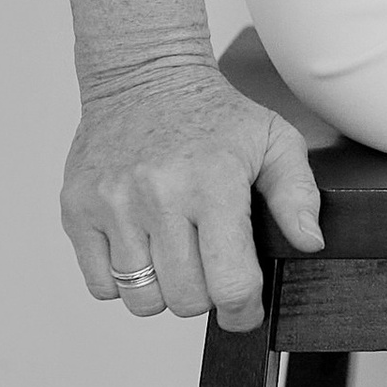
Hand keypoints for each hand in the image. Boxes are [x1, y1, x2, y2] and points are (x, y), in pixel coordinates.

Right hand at [61, 58, 324, 332]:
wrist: (143, 76)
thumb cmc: (214, 114)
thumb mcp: (274, 140)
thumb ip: (297, 195)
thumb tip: (308, 243)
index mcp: (213, 184)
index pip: (229, 282)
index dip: (242, 310)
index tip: (244, 310)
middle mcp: (158, 196)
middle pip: (185, 300)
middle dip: (205, 297)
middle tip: (210, 271)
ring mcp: (112, 204)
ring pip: (141, 299)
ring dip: (163, 291)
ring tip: (175, 257)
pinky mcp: (77, 209)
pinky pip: (101, 284)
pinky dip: (123, 281)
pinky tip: (142, 249)